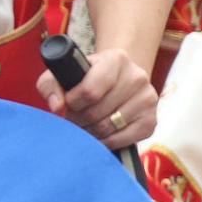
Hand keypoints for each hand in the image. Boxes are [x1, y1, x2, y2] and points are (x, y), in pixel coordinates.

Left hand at [36, 47, 156, 149]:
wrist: (119, 79)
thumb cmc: (87, 77)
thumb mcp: (65, 73)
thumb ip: (50, 85)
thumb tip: (57, 107)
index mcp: (116, 59)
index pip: (90, 91)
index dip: (73, 103)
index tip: (69, 103)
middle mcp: (137, 77)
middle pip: (97, 113)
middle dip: (79, 120)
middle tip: (75, 117)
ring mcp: (148, 99)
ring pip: (108, 128)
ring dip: (90, 132)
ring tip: (85, 124)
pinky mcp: (151, 121)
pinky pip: (123, 140)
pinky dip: (106, 142)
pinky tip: (99, 134)